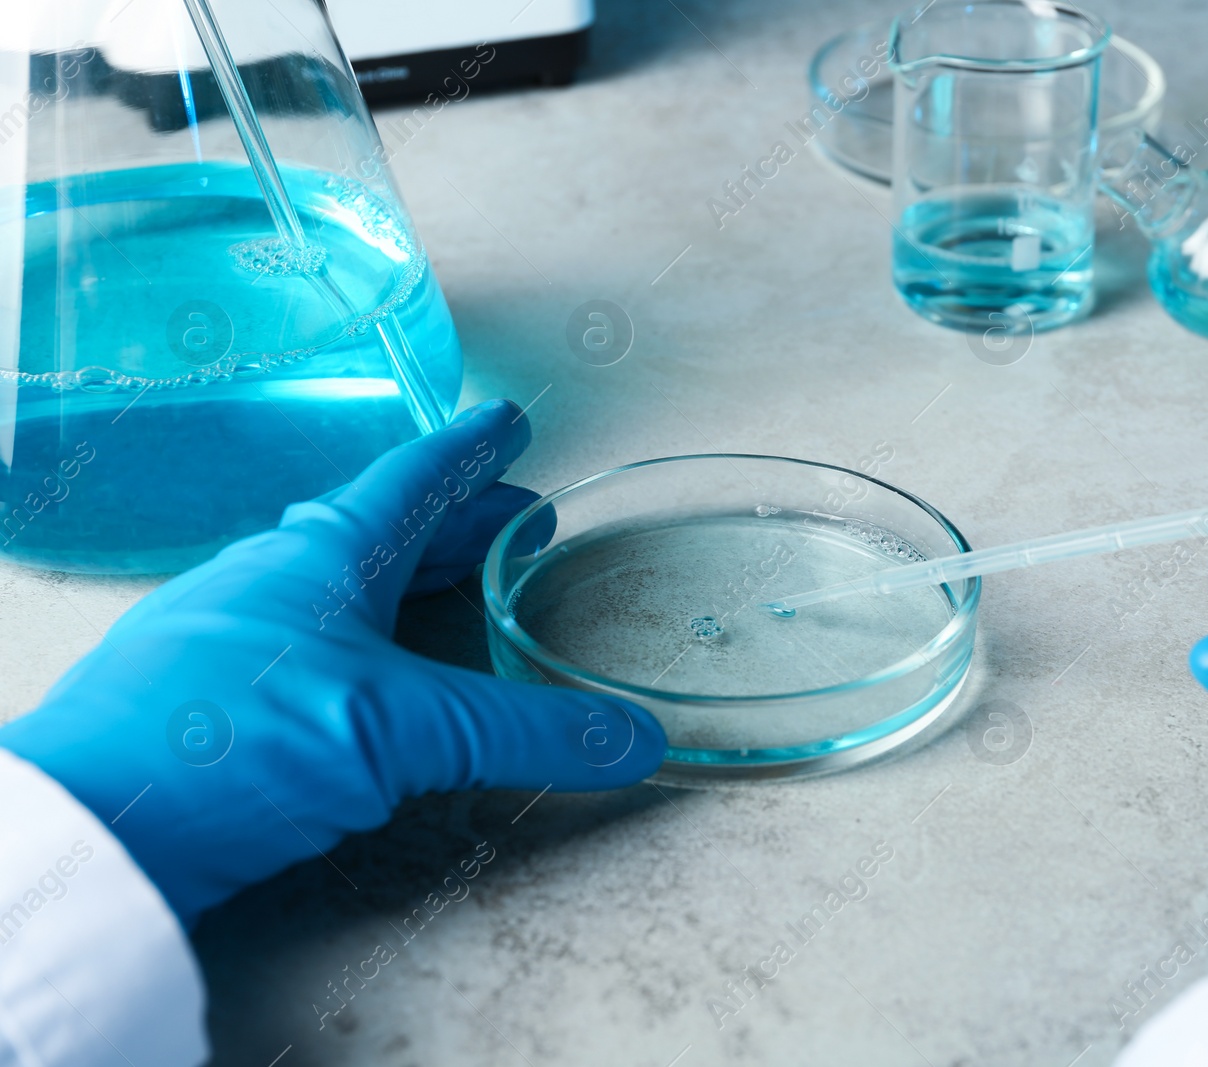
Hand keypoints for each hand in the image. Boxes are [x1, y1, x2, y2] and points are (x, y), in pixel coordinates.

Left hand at [0, 400, 664, 925]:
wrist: (92, 827)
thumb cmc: (236, 739)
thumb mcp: (406, 730)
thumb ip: (526, 731)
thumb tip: (636, 738)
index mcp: (325, 553)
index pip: (414, 479)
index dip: (469, 452)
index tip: (506, 423)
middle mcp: (274, 576)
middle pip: (383, 528)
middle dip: (455, 522)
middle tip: (513, 520)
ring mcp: (230, 633)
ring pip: (340, 584)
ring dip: (406, 579)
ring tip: (454, 592)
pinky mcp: (207, 698)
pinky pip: (305, 637)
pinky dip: (359, 636)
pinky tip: (366, 675)